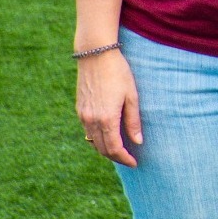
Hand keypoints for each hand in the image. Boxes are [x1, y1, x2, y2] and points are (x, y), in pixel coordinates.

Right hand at [75, 49, 141, 166]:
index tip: (135, 163)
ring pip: (93, 141)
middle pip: (102, 149)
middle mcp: (91, 120)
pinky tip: (108, 135)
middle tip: (129, 159)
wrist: (95, 55)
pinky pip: (87, 131)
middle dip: (116, 157)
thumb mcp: (132, 96)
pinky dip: (97, 138)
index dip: (125, 158)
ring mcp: (83, 115)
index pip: (114, 148)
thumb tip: (138, 142)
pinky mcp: (79, 109)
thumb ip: (133, 121)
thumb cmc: (118, 73)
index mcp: (106, 119)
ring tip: (120, 150)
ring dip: (106, 149)